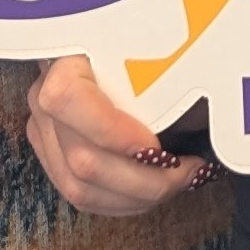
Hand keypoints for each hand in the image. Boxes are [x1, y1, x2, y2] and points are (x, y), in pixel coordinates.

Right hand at [27, 58, 216, 217]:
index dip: (114, 133)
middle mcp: (44, 95)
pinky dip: (124, 201)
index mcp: (65, 57)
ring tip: (177, 182)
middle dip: (144, 180)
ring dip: (136, 197)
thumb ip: (174, 76)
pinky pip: (82, 195)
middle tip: (187, 171)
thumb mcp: (163, 52)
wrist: (126, 48)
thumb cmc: (151, 48)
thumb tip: (205, 107)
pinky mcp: (53, 155)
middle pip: (81, 159)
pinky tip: (154, 191)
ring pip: (79, 187)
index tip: (158, 148)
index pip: (67, 99)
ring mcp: (44, 129)